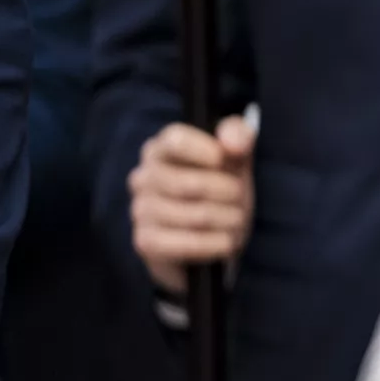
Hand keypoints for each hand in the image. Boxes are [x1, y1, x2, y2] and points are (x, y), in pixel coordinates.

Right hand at [131, 115, 255, 292]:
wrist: (212, 236)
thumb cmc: (221, 188)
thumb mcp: (235, 157)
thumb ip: (238, 136)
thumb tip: (234, 143)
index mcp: (160, 149)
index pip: (174, 140)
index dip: (203, 149)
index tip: (225, 158)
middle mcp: (143, 177)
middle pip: (187, 183)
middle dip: (226, 191)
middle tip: (239, 196)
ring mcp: (140, 210)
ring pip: (193, 215)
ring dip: (226, 219)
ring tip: (237, 218)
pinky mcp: (146, 242)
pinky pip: (185, 244)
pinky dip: (215, 244)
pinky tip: (227, 241)